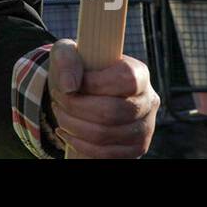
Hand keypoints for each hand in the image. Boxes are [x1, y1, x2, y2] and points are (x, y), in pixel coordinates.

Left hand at [46, 38, 157, 157]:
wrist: (81, 91)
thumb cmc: (78, 69)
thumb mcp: (68, 53)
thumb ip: (67, 59)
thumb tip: (69, 86)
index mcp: (139, 73)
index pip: (125, 80)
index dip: (94, 83)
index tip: (71, 84)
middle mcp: (148, 101)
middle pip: (113, 111)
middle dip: (76, 107)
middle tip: (58, 100)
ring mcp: (144, 128)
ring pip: (106, 135)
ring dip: (74, 126)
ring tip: (60, 114)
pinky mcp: (135, 148)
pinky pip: (106, 153)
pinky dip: (80, 144)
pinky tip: (66, 132)